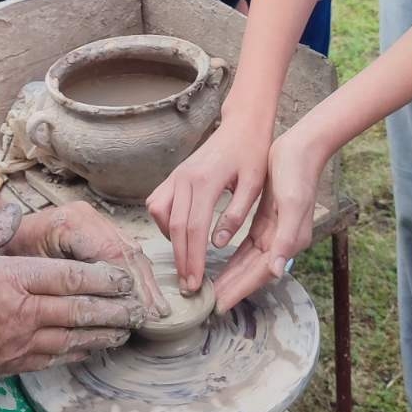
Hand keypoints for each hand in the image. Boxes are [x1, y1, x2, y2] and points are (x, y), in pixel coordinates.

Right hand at [0, 206, 146, 383]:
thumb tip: (14, 211)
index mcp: (14, 279)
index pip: (71, 278)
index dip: (104, 279)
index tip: (126, 278)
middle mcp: (23, 312)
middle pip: (80, 311)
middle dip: (114, 310)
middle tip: (140, 310)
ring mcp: (18, 343)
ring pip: (72, 339)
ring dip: (102, 335)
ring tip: (126, 332)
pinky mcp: (9, 365)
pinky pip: (53, 360)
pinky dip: (77, 355)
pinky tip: (90, 351)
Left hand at [7, 207, 167, 320]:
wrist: (2, 236)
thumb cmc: (9, 254)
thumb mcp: (26, 266)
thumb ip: (63, 279)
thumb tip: (97, 299)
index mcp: (72, 221)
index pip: (112, 253)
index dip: (130, 284)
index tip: (140, 310)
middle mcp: (88, 218)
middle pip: (126, 252)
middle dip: (143, 286)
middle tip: (156, 316)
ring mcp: (95, 223)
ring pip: (130, 252)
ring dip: (145, 284)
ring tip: (156, 313)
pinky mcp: (98, 234)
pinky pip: (124, 254)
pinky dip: (137, 278)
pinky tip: (144, 300)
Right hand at [146, 119, 270, 296]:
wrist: (241, 126)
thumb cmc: (252, 154)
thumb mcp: (253, 184)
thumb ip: (237, 213)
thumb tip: (218, 243)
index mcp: (205, 181)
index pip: (194, 228)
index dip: (193, 258)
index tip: (196, 283)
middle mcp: (184, 178)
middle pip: (174, 227)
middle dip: (180, 259)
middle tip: (188, 285)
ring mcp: (175, 176)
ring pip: (158, 214)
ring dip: (170, 238)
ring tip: (187, 258)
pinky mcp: (174, 176)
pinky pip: (158, 202)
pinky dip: (164, 221)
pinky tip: (182, 232)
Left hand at [208, 125, 322, 311]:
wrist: (302, 147)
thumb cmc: (297, 173)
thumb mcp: (293, 204)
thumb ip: (286, 239)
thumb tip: (276, 271)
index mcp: (290, 241)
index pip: (260, 273)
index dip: (240, 289)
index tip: (220, 304)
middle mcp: (283, 242)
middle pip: (252, 271)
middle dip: (231, 287)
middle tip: (207, 302)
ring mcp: (275, 232)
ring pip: (247, 261)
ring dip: (230, 276)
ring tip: (210, 290)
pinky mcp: (267, 221)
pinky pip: (247, 247)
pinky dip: (234, 258)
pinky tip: (221, 265)